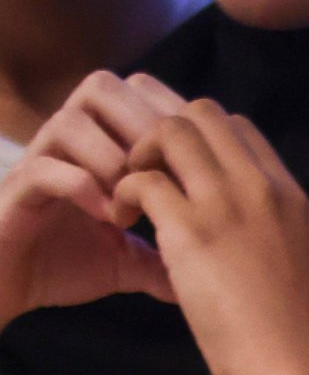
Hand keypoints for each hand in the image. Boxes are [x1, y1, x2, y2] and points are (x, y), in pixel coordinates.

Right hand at [0, 73, 179, 324]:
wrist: (6, 287)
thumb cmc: (63, 262)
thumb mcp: (129, 261)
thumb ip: (168, 256)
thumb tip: (220, 270)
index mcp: (100, 142)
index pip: (140, 96)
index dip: (174, 119)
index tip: (204, 164)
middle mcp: (68, 140)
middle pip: (105, 87)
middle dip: (144, 126)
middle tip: (169, 173)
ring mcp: (39, 159)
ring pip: (72, 119)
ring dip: (111, 157)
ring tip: (133, 202)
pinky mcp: (16, 188)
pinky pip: (45, 167)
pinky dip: (81, 187)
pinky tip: (108, 218)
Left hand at [110, 100, 308, 374]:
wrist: (288, 367)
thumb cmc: (288, 330)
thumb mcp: (288, 258)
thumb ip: (262, 224)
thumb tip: (227, 216)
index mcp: (288, 194)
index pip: (239, 127)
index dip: (199, 138)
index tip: (180, 172)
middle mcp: (260, 187)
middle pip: (201, 115)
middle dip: (162, 134)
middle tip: (146, 174)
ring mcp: (226, 204)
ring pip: (169, 132)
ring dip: (138, 155)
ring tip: (130, 195)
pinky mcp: (191, 229)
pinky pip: (141, 180)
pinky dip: (121, 193)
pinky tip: (121, 222)